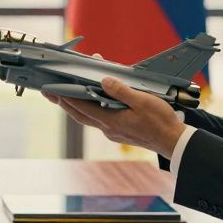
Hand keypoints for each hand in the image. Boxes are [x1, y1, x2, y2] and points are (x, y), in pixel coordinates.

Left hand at [44, 77, 184, 156]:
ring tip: (64, 97)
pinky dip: (91, 109)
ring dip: (76, 107)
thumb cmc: (160, 122)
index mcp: (110, 120)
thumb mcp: (142, 101)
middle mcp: (108, 128)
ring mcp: (113, 131)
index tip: (52, 91)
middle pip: (79, 114)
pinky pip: (99, 119)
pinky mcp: (120, 132)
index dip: (66, 97)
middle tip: (49, 94)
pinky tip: (92, 103)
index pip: (82, 107)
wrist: (173, 142)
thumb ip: (121, 90)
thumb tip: (103, 81)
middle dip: (64, 103)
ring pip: (88, 118)